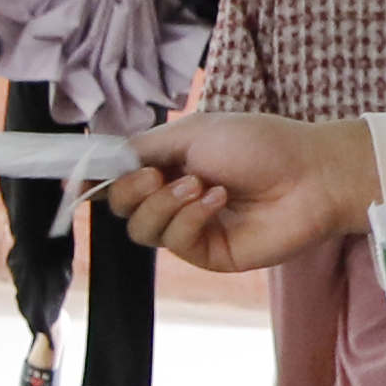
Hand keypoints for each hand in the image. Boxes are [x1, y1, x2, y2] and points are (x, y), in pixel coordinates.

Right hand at [114, 111, 377, 270]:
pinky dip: (190, 218)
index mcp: (168, 165)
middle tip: (155, 175)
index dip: (95, 180)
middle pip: (122, 208)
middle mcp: (174, 198)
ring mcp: (191, 229)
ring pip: (143, 229)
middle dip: (131, 191)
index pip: (119, 178)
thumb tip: (97, 157)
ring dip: (164, 205)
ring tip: (199, 185)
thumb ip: (143, 147)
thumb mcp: (193, 132)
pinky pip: (176, 242)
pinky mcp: (209, 253)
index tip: (74, 180)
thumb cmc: (260, 143)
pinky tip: (217, 199)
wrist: (311, 174)